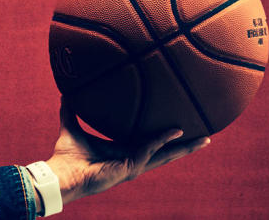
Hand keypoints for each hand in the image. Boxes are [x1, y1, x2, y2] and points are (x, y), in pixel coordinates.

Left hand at [44, 99, 209, 205]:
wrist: (62, 175)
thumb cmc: (66, 158)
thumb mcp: (71, 128)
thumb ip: (70, 111)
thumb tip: (65, 93)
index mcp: (122, 152)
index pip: (149, 145)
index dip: (165, 138)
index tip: (181, 128)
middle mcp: (131, 160)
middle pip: (165, 153)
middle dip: (185, 147)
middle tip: (206, 138)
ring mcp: (133, 166)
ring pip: (165, 155)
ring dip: (184, 148)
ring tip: (205, 140)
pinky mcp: (130, 168)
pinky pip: (150, 150)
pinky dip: (162, 139)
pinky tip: (175, 131)